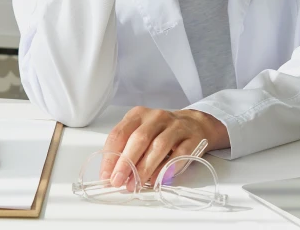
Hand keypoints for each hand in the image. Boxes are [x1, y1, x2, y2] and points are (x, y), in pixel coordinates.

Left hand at [101, 107, 228, 189]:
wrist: (194, 125)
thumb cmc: (161, 132)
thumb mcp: (141, 133)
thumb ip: (126, 149)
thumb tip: (112, 174)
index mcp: (138, 115)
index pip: (119, 133)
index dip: (111, 156)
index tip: (105, 175)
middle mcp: (156, 117)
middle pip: (139, 139)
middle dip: (126, 162)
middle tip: (117, 181)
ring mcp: (176, 126)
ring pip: (158, 146)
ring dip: (145, 168)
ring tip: (135, 184)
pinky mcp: (192, 138)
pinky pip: (179, 154)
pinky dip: (167, 168)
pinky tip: (157, 180)